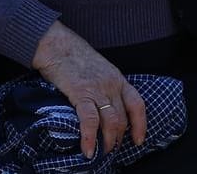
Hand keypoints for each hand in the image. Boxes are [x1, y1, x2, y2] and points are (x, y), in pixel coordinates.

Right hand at [32, 23, 147, 158]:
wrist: (56, 43)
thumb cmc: (74, 55)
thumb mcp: (98, 68)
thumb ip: (104, 85)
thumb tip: (104, 106)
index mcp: (117, 78)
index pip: (137, 104)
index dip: (140, 124)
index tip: (138, 140)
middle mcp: (112, 85)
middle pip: (123, 118)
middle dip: (118, 138)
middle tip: (110, 149)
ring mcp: (98, 89)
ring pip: (111, 122)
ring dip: (108, 142)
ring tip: (101, 153)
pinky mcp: (81, 93)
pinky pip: (90, 121)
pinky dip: (90, 138)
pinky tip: (88, 150)